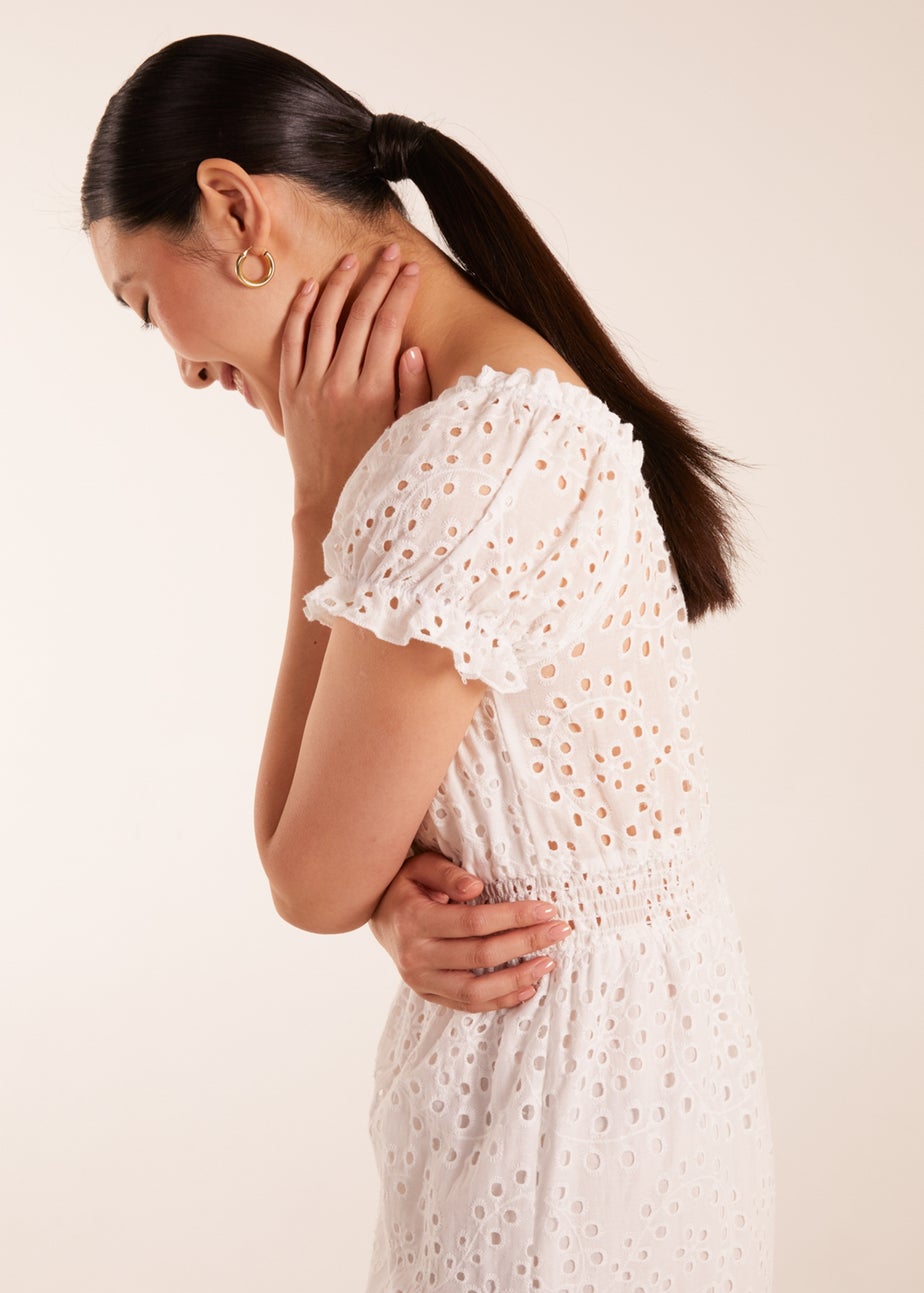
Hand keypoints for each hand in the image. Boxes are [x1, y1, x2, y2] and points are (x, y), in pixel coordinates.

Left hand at [279, 244, 430, 511]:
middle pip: (360, 315)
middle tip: (391, 251)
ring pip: (322, 321)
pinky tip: (310, 288)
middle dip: (378, 278)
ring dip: (339, 285)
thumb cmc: (376, 468)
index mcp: (374, 393)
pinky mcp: (289, 391)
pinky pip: (292, 341)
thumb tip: (413, 348)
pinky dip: (299, 312)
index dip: (402, 293)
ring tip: (353, 260)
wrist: (329, 497)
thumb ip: (412, 392)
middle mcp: (340, 384)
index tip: (414, 270)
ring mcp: (310, 386)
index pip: (390, 326)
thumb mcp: (404, 435)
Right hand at [369, 851, 572, 1011]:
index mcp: (414, 920)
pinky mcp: (429, 995)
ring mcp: (421, 981)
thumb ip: (447, 872)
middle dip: (526, 942)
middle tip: (560, 930)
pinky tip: (528, 987)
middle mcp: (415, 956)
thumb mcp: (420, 867)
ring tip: (548, 963)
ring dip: (517, 978)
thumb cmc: (407, 886)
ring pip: (476, 990)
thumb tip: (476, 887)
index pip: (473, 922)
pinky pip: (468, 1005)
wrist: (380, 919)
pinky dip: (500, 1000)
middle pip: (481, 955)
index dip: (513, 916)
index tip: (546, 909)